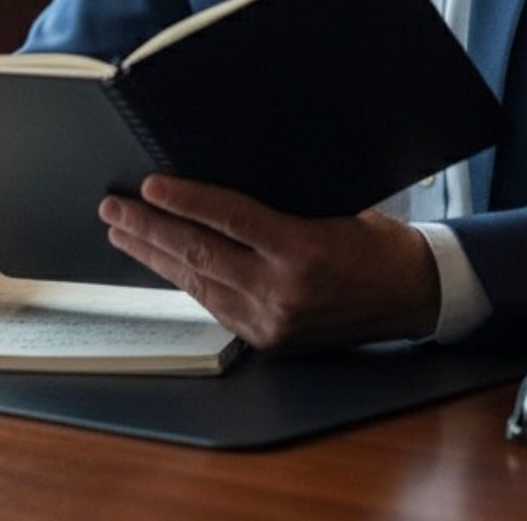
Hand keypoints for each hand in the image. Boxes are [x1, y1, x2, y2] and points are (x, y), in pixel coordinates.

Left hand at [98, 176, 440, 351]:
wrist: (412, 296)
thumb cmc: (378, 243)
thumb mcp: (333, 208)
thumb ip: (278, 208)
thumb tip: (220, 192)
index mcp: (301, 251)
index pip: (228, 219)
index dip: (183, 201)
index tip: (148, 186)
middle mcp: (281, 291)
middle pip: (200, 254)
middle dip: (148, 230)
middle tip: (113, 209)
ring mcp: (272, 321)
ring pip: (198, 283)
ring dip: (155, 257)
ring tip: (123, 234)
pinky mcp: (269, 340)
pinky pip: (215, 305)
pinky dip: (186, 281)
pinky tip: (164, 264)